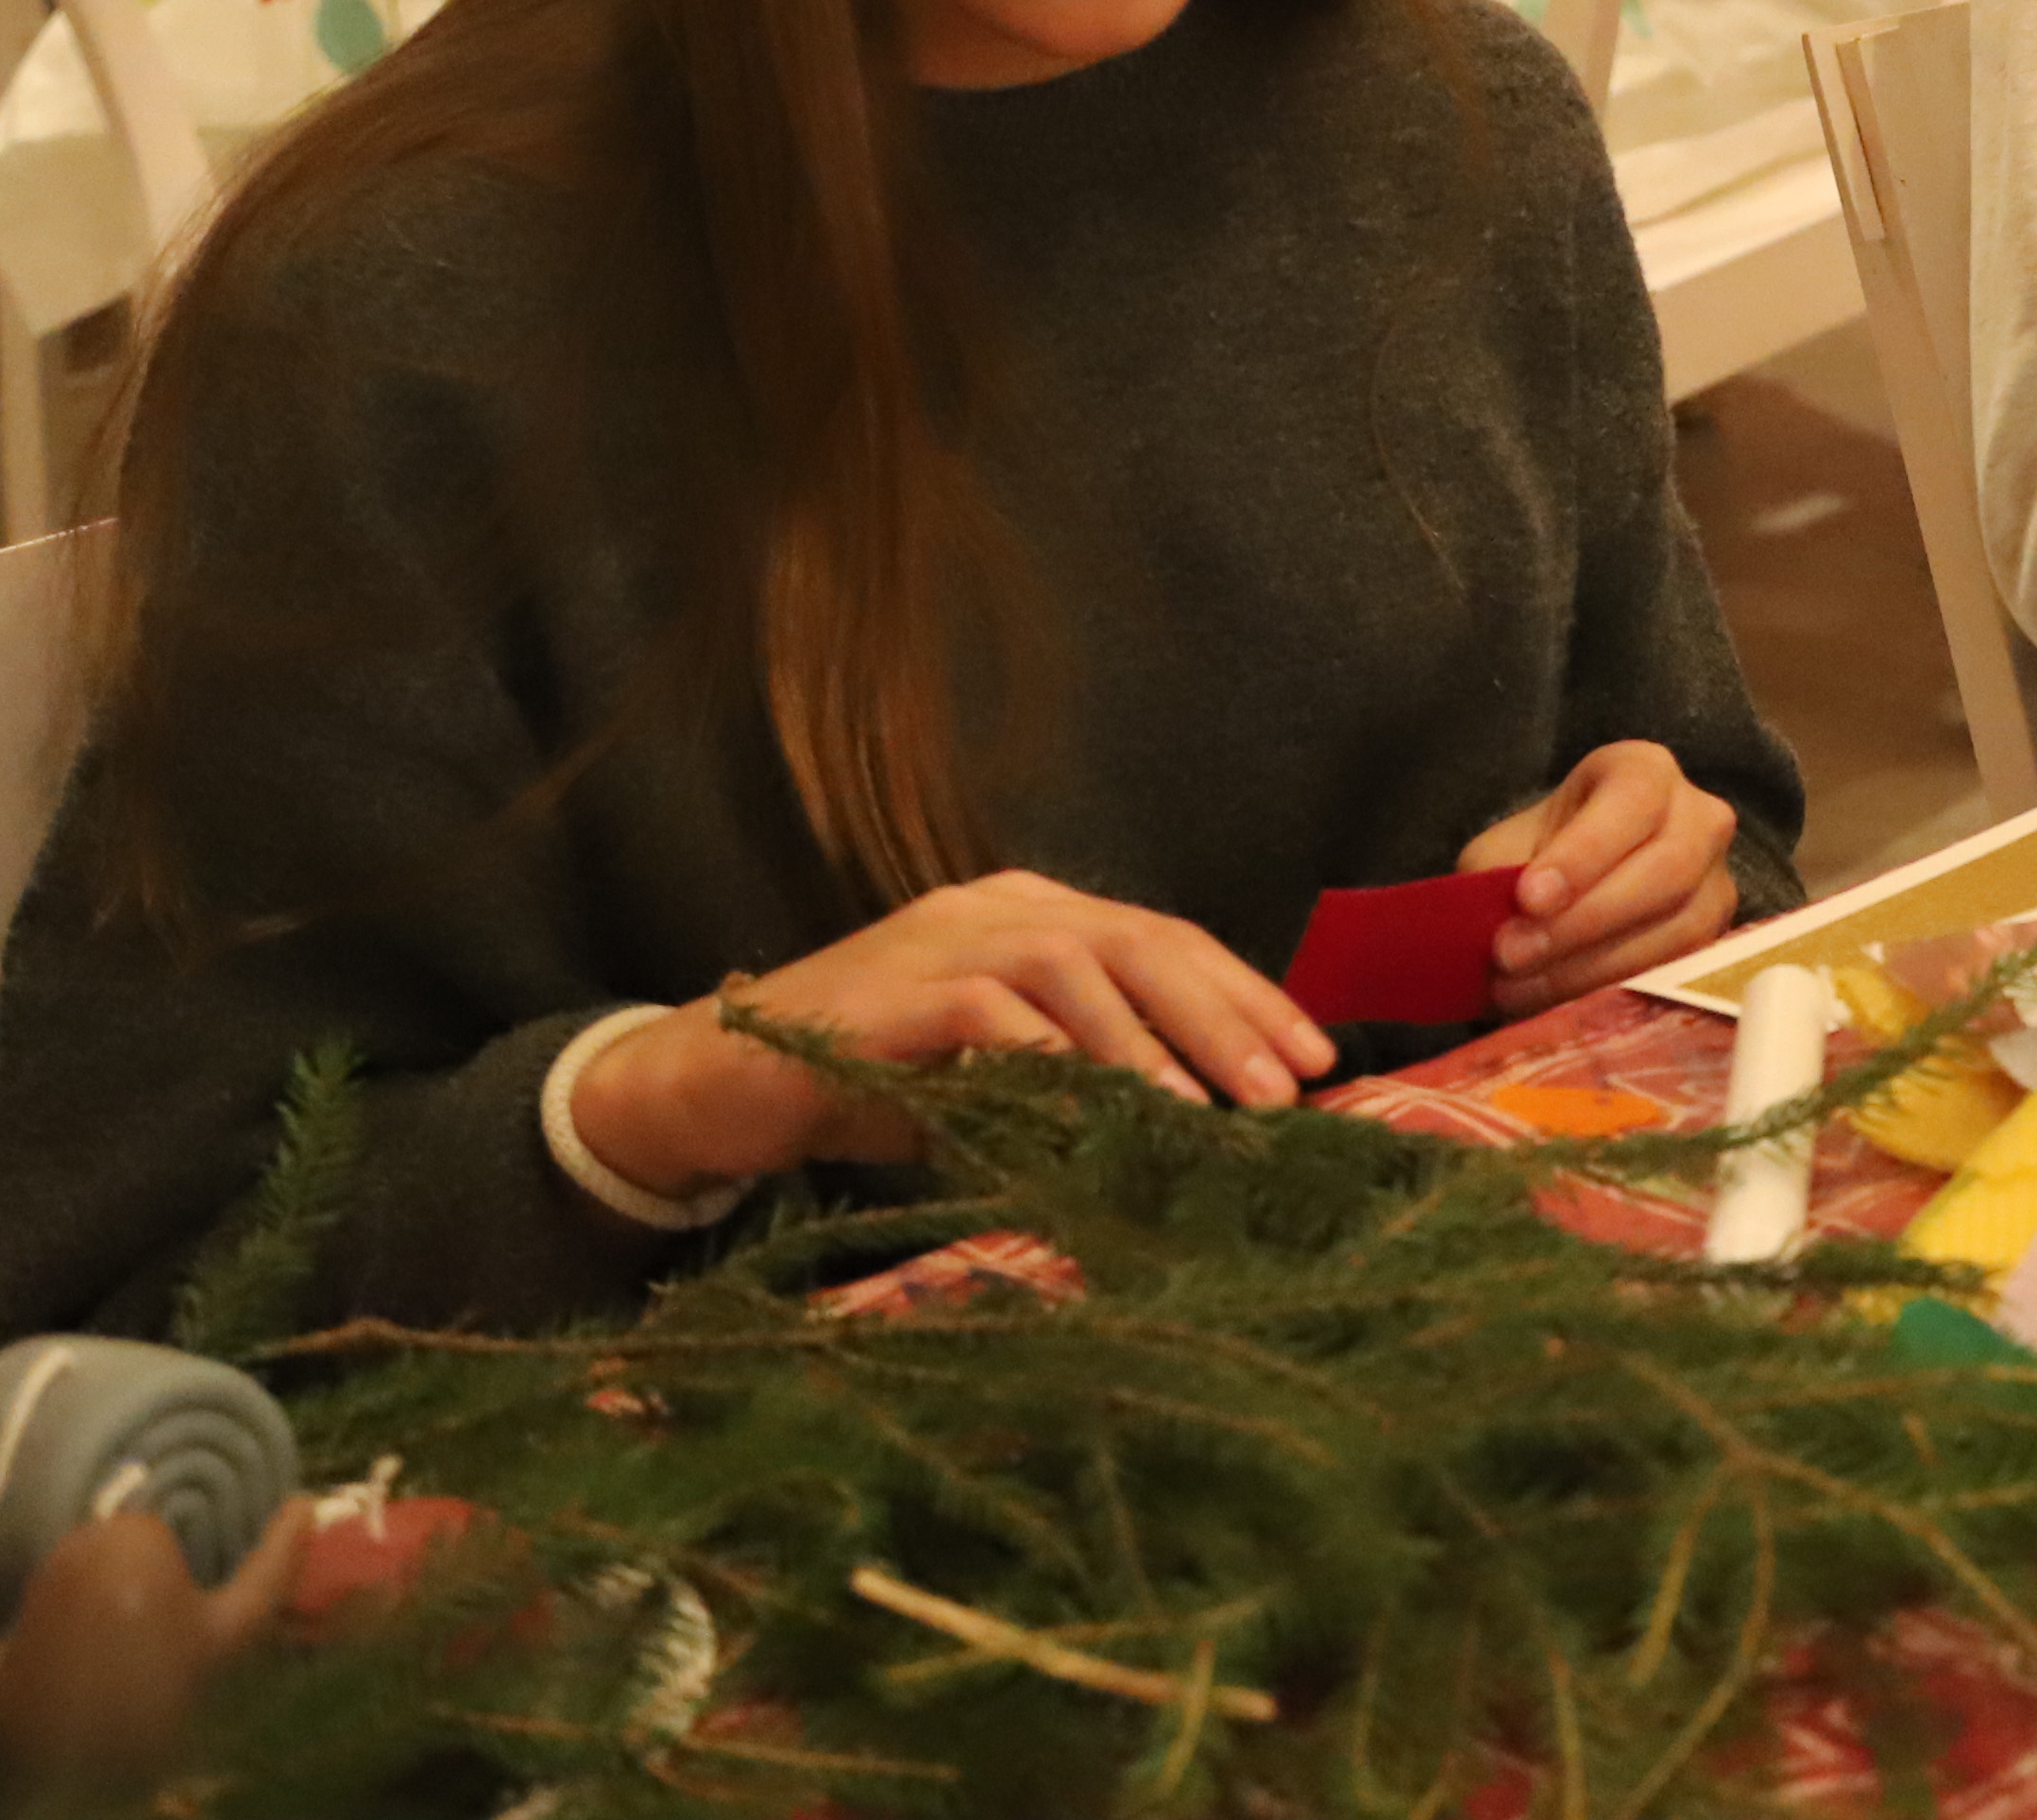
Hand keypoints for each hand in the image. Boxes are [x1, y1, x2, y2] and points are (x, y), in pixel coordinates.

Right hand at [565, 872, 1339, 1196]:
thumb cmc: (871, 1084)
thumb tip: (1197, 1129)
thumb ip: (1077, 1078)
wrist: (721, 1083)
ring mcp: (942, 937)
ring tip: (1203, 1113)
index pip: (1166, 939)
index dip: (1245, 995)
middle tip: (1285, 1089)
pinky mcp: (893, 988)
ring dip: (1149, 1043)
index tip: (1315, 1057)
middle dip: (1223, 1016)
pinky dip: (1049, 1055)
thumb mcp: (996, 1076)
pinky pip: (989, 1010)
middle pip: (1140, 942)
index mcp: (1033, 913)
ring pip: (1077, 966)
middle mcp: (998, 907)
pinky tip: (1094, 1108)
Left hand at [1454, 739, 1759, 1013]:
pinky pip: (1680, 971)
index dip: (1585, 852)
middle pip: (1666, 868)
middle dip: (1584, 920)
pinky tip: (1557, 1005)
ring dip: (1594, 967)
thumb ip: (1500, 879)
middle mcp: (1700, 818)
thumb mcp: (1509, 848)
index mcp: (1645, 772)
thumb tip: (1493, 930)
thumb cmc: (1543, 855)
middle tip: (1513, 955)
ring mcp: (1718, 881)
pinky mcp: (1718, 939)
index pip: (1632, 801)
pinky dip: (1614, 992)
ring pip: (1679, 928)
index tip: (1529, 898)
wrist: (1576, 882)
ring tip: (1521, 988)